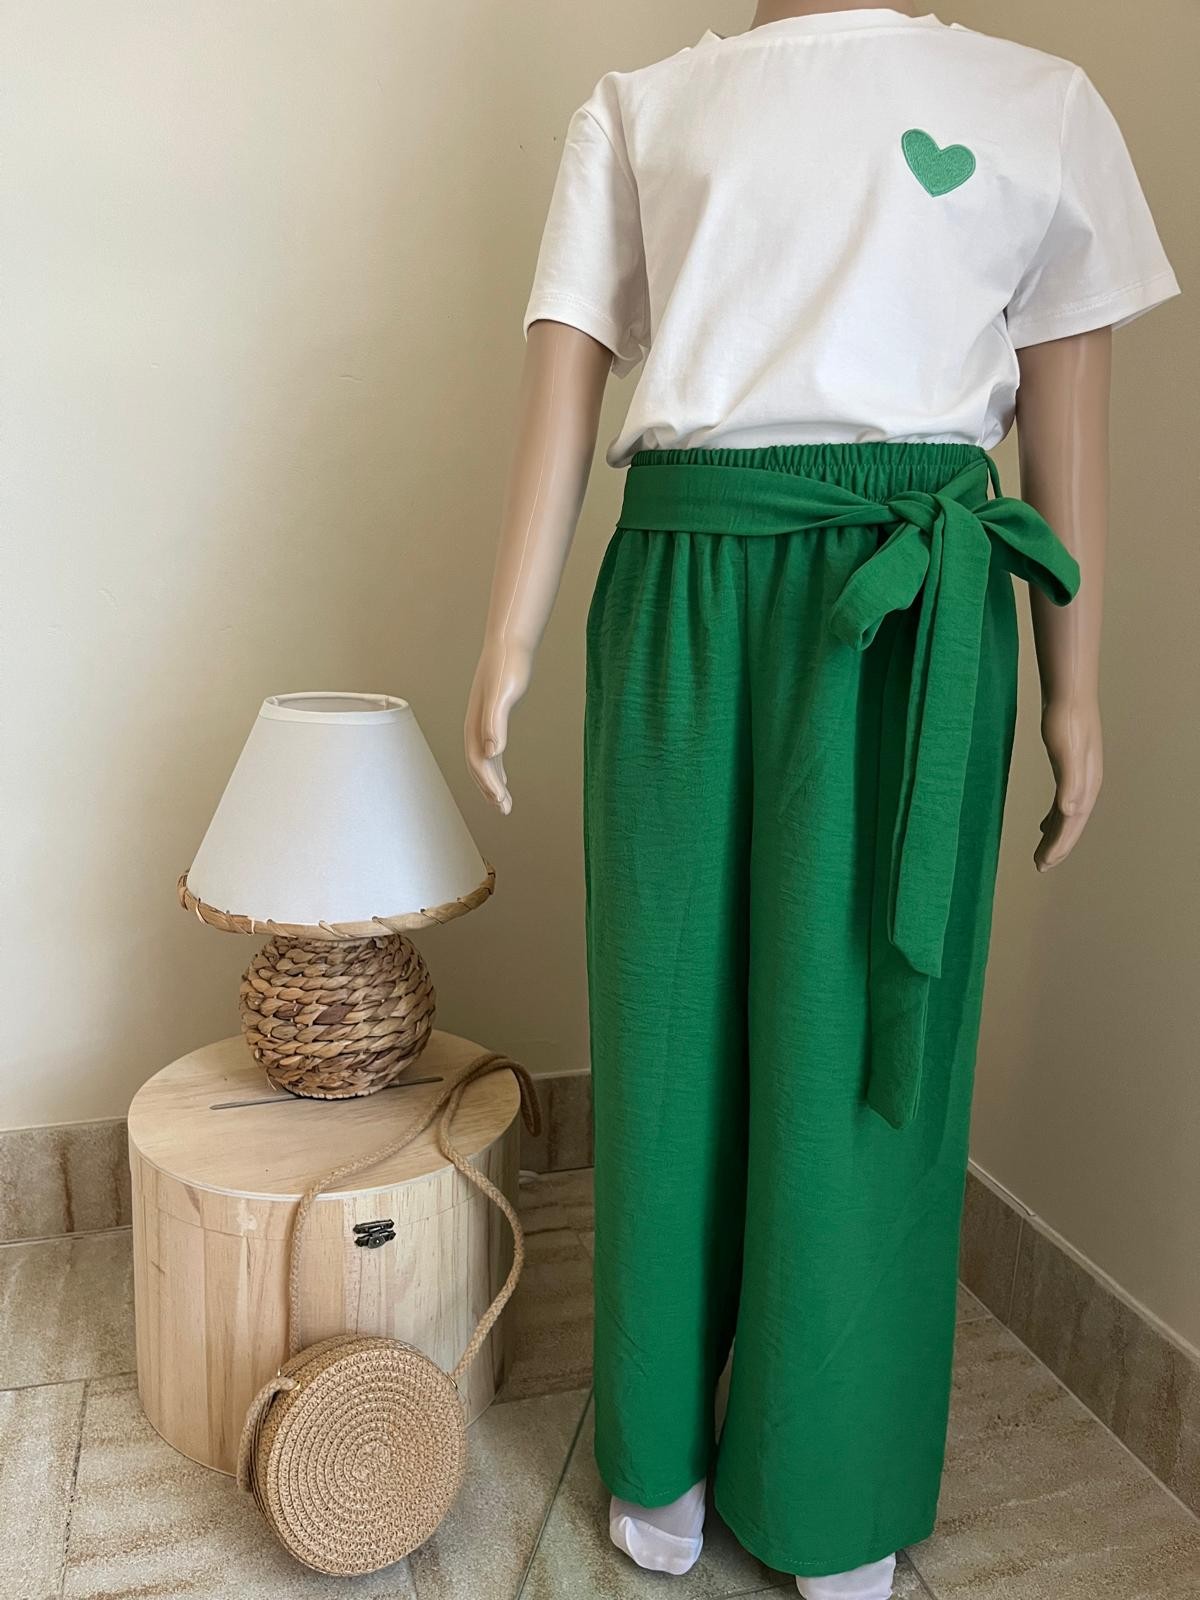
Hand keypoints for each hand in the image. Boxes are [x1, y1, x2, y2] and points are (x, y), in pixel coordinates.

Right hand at [464, 639, 533, 815]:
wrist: (508, 645)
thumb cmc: (507, 667)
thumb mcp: (503, 695)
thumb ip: (496, 722)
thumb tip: (493, 751)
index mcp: (476, 723)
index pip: (478, 762)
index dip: (488, 783)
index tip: (501, 801)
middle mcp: (476, 726)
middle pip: (478, 766)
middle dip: (489, 789)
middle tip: (504, 809)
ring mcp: (482, 723)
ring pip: (484, 762)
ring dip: (492, 783)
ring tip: (504, 804)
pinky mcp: (492, 719)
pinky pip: (490, 751)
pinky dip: (496, 768)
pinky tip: (504, 778)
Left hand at [1035, 695, 1101, 870]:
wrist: (1069, 696)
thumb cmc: (1066, 723)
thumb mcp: (1065, 753)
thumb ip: (1070, 783)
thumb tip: (1071, 812)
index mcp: (1085, 786)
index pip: (1071, 825)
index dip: (1059, 846)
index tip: (1042, 864)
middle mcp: (1086, 785)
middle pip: (1072, 825)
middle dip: (1058, 848)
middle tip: (1040, 866)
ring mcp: (1079, 777)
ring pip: (1068, 816)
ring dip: (1056, 836)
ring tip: (1042, 853)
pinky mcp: (1070, 769)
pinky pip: (1063, 803)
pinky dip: (1054, 818)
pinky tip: (1045, 823)